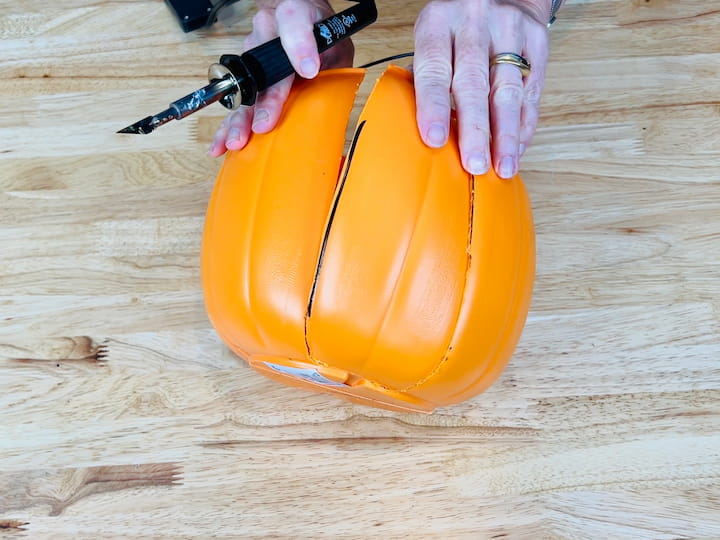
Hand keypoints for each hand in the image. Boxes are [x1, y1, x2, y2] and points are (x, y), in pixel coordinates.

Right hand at [208, 0, 353, 156]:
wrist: (300, 19)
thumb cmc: (319, 33)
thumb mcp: (335, 40)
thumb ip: (332, 57)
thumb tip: (320, 82)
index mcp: (294, 14)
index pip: (293, 23)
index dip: (300, 46)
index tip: (308, 69)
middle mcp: (267, 30)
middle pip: (263, 70)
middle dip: (265, 101)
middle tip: (264, 123)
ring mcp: (253, 51)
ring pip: (246, 87)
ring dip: (241, 117)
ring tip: (238, 139)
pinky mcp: (247, 72)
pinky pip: (237, 98)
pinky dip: (229, 122)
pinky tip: (221, 141)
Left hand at [413, 0, 550, 177]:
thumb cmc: (457, 30)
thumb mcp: (432, 39)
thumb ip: (425, 77)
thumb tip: (418, 133)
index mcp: (438, 22)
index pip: (433, 68)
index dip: (433, 106)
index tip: (435, 140)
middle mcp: (474, 22)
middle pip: (474, 83)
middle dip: (475, 129)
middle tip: (474, 164)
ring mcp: (509, 29)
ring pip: (508, 90)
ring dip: (506, 135)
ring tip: (502, 166)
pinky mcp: (537, 40)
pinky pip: (532, 90)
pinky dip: (524, 124)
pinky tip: (517, 149)